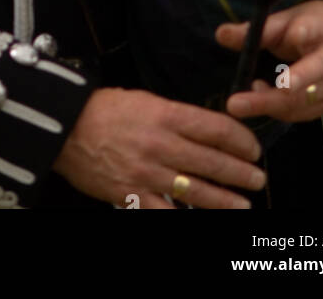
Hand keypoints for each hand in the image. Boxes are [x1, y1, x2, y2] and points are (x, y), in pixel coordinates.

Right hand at [52, 87, 265, 208]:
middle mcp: (160, 144)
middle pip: (212, 161)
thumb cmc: (105, 110)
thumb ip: (176, 116)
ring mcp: (147, 172)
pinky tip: (203, 221)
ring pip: (196, 191)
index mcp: (165, 114)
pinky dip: (186, 219)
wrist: (64, 126)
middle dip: (240, 172)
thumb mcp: (145, 101)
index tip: (253, 147)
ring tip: (244, 206)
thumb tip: (207, 131)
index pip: (215, 128)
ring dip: (225, 201)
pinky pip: (166, 213)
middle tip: (257, 178)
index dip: (241, 140)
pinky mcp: (132, 195)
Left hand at [216, 0, 322, 123]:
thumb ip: (258, 29)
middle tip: (236, 103)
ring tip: (242, 100)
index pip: (309, 33)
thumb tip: (220, 35)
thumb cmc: (316, 24)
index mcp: (321, 30)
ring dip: (269, 105)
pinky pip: (303, 113)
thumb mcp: (291, 17)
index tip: (283, 59)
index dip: (297, 39)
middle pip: (302, 83)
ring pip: (301, 103)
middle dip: (268, 97)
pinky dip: (280, 111)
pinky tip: (261, 101)